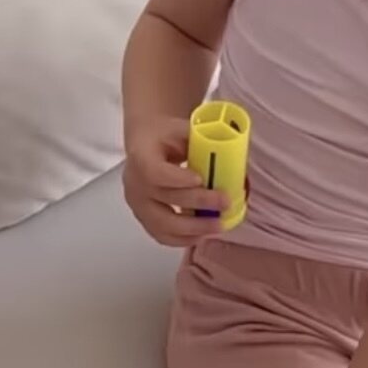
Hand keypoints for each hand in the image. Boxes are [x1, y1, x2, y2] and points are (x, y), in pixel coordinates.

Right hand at [123, 115, 233, 245]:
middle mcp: (135, 183)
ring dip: (194, 228)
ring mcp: (138, 204)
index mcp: (141, 156)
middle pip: (165, 199)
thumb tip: (233, 151)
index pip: (154, 172)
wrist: (145, 144)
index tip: (200, 179)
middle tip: (224, 202)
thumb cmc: (164, 137)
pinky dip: (184, 239)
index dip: (177, 179)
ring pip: (163, 224)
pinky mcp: (144, 218)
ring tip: (218, 225)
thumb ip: (201, 139)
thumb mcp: (180, 128)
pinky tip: (203, 234)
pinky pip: (162, 236)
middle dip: (198, 203)